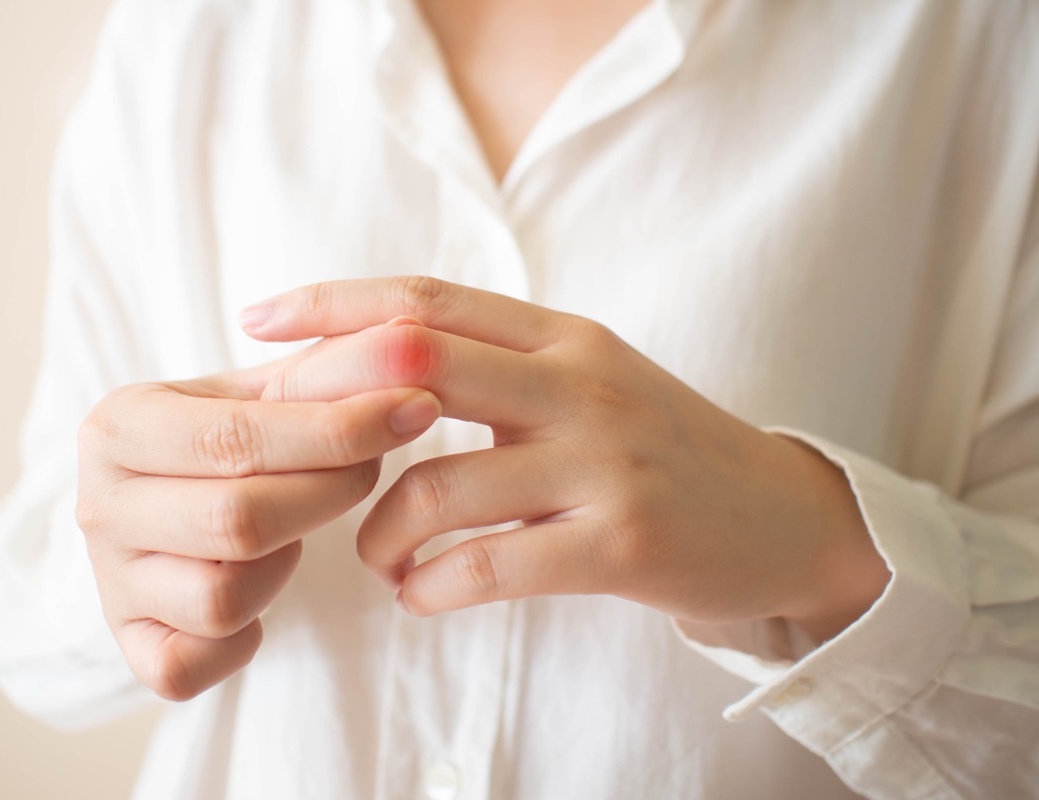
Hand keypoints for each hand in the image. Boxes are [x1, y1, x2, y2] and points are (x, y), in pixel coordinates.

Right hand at [76, 357, 440, 699]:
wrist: (165, 499)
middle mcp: (98, 505)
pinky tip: (258, 594)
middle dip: (327, 495)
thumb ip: (335, 370)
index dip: (339, 430)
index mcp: (119, 425)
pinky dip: (239, 642)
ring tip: (293, 531)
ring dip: (281, 569)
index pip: (236, 438)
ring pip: (220, 600)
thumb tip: (412, 340)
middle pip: (236, 521)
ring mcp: (108, 583)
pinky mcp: (129, 646)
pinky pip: (192, 665)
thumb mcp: (269, 393)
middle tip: (371, 468)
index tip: (417, 408)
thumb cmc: (229, 440)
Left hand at [240, 277, 890, 640]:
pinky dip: (431, 586)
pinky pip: (487, 565)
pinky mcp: (620, 543)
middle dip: (329, 406)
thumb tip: (376, 358)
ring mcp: (601, 462)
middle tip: (285, 450)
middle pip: (416, 364)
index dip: (333, 304)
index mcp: (562, 336)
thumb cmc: (660, 449)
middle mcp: (578, 383)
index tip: (260, 320)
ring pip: (436, 483)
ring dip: (380, 530)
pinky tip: (422, 594)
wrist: (779, 517)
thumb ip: (499, 364)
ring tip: (380, 558)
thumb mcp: (588, 380)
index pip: (426, 299)